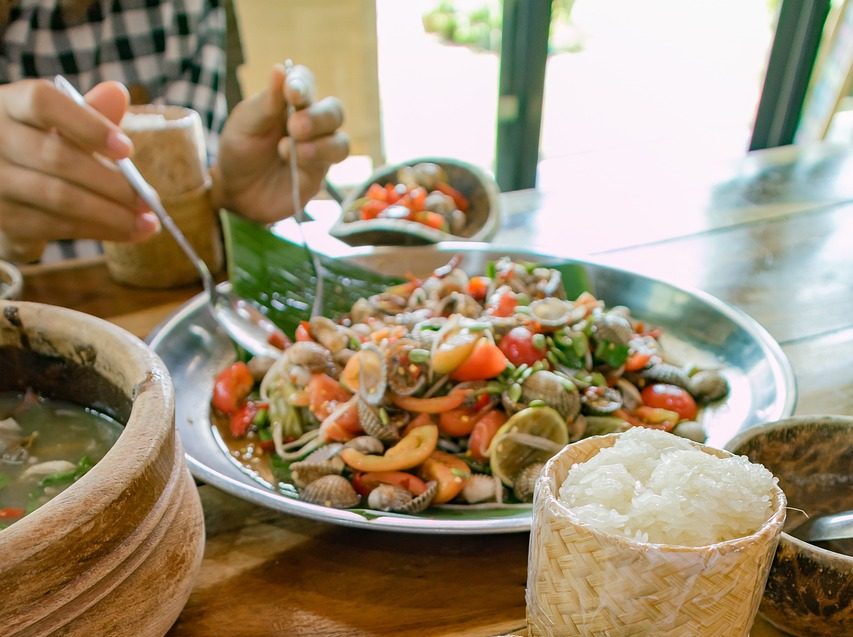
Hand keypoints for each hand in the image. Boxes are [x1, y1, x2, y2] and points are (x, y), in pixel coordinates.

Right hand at [0, 80, 158, 261]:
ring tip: (147, 221)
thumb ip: (90, 112)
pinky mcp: (2, 218)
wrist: (9, 191)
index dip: (88, 125)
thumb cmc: (42, 146)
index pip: (43, 102)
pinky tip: (127, 231)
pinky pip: (56, 226)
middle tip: (150, 199)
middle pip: (57, 157)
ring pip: (59, 197)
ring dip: (111, 213)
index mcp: (10, 105)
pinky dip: (98, 230)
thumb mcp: (62, 125)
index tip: (127, 149)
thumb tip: (117, 92)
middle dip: (112, 182)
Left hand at [213, 63, 349, 221]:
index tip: (291, 90)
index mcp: (290, 102)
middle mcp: (311, 123)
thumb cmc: (240, 149)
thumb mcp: (245, 123)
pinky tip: (294, 159)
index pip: (306, 82)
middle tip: (295, 126)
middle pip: (334, 111)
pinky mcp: (318, 175)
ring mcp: (318, 150)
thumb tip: (280, 69)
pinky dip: (315, 158)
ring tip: (290, 147)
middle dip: (318, 117)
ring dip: (322, 143)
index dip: (302, 83)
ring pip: (341, 141)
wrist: (235, 190)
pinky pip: (330, 165)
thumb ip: (266, 102)